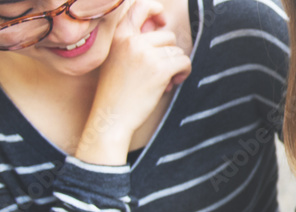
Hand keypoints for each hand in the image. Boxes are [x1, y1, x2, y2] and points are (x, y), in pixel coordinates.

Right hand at [76, 0, 191, 163]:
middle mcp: (131, 40)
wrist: (111, 116)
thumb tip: (162, 30)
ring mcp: (145, 53)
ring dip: (176, 65)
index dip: (155, 9)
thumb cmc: (115, 92)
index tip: (162, 21)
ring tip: (165, 81)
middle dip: (169, 52)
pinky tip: (173, 83)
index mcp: (118, 34)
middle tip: (162, 70)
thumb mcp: (116, 58)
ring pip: (176, 50)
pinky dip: (183, 72)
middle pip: (166, 35)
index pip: (140, 6)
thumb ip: (134, 42)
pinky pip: (184, 62)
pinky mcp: (159, 69)